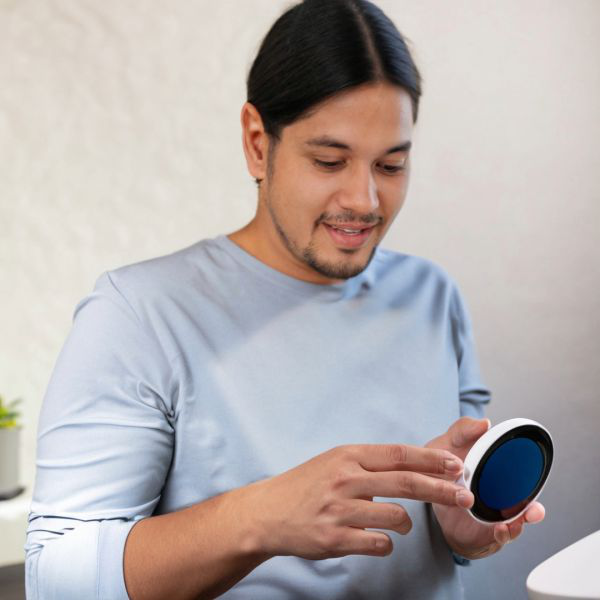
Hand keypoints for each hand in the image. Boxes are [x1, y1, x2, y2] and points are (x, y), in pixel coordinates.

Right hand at [238, 443, 470, 559]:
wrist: (267, 512)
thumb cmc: (306, 485)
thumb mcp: (335, 462)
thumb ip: (369, 464)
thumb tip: (414, 466)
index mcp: (347, 456)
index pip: (398, 454)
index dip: (430, 459)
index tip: (455, 464)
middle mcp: (345, 479)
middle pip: (405, 482)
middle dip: (441, 489)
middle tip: (465, 495)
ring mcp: (339, 510)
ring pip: (396, 517)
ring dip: (406, 523)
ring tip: (399, 522)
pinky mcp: (334, 539)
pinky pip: (378, 543)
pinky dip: (385, 543)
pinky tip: (375, 538)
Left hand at [426, 417, 545, 558]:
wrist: (428, 496)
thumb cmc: (442, 466)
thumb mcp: (447, 445)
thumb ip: (463, 431)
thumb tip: (485, 423)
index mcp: (497, 472)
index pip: (522, 474)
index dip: (531, 473)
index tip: (532, 472)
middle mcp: (502, 495)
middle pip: (526, 503)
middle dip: (532, 508)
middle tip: (533, 509)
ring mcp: (494, 514)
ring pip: (516, 522)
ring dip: (520, 523)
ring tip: (517, 522)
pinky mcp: (486, 532)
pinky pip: (499, 536)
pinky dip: (503, 534)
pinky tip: (500, 529)